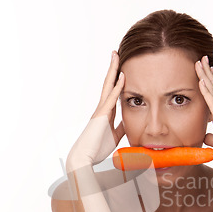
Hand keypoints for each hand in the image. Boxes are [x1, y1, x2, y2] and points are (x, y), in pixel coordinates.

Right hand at [66, 51, 125, 170]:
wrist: (84, 158)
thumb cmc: (96, 148)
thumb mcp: (114, 136)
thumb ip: (120, 128)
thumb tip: (128, 123)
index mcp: (106, 113)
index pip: (113, 92)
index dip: (117, 79)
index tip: (122, 67)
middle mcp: (102, 108)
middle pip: (108, 83)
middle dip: (113, 68)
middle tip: (116, 53)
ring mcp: (100, 110)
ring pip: (107, 86)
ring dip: (113, 70)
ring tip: (116, 55)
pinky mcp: (101, 116)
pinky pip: (110, 98)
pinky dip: (117, 87)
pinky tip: (123, 76)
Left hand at [195, 56, 212, 167]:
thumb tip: (205, 135)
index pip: (212, 98)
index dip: (207, 85)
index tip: (203, 74)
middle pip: (212, 89)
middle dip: (206, 74)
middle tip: (201, 59)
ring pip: (212, 91)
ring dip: (205, 76)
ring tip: (200, 61)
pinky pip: (212, 102)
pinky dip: (206, 91)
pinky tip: (201, 80)